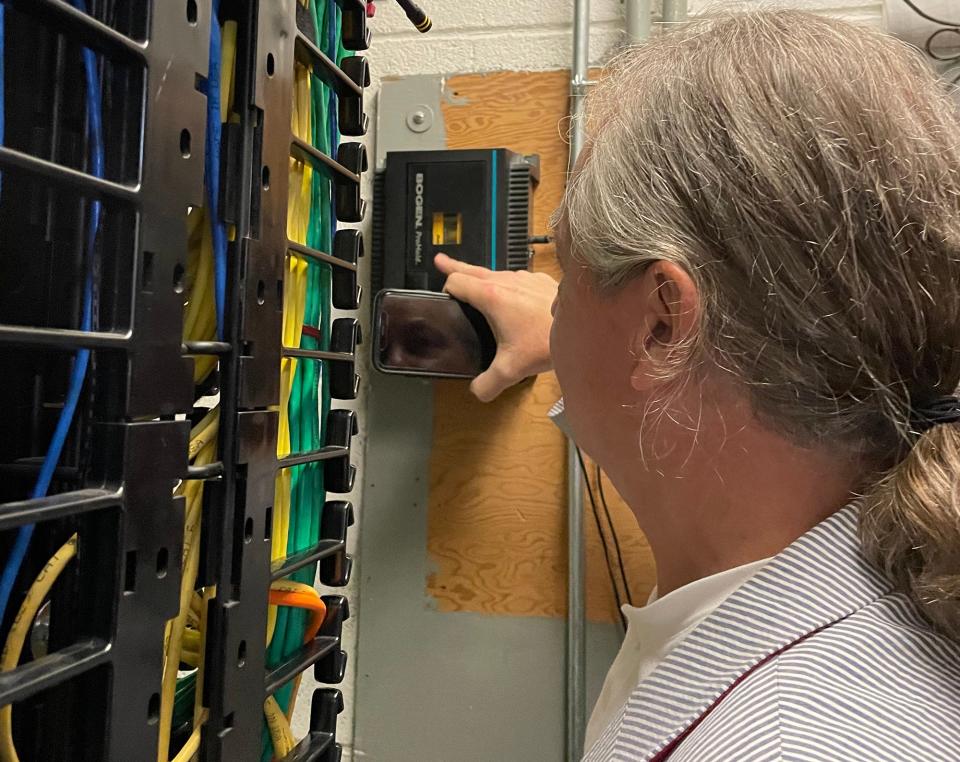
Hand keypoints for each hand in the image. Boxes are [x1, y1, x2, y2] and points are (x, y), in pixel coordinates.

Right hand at [435, 253, 556, 401]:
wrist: (583, 325)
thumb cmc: (546, 340)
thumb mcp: (510, 369)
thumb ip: (487, 384)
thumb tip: (477, 391)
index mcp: (491, 295)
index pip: (456, 280)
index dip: (446, 287)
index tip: (443, 295)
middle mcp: (506, 281)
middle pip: (472, 268)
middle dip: (454, 266)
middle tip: (441, 262)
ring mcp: (524, 278)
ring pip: (496, 273)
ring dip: (484, 279)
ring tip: (479, 286)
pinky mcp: (540, 281)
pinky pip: (518, 279)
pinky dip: (509, 285)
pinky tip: (514, 300)